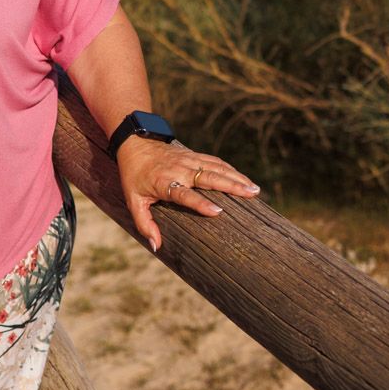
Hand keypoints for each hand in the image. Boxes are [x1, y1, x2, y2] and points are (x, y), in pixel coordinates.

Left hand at [116, 137, 260, 250]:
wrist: (135, 143)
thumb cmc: (134, 176)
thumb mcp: (133, 201)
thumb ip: (145, 224)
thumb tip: (157, 246)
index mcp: (165, 183)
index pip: (186, 194)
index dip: (201, 203)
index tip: (218, 212)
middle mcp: (180, 170)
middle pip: (209, 177)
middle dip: (232, 186)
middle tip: (251, 194)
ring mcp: (189, 160)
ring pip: (217, 168)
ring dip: (237, 178)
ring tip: (255, 189)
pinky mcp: (193, 155)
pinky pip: (215, 161)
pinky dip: (230, 170)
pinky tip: (243, 178)